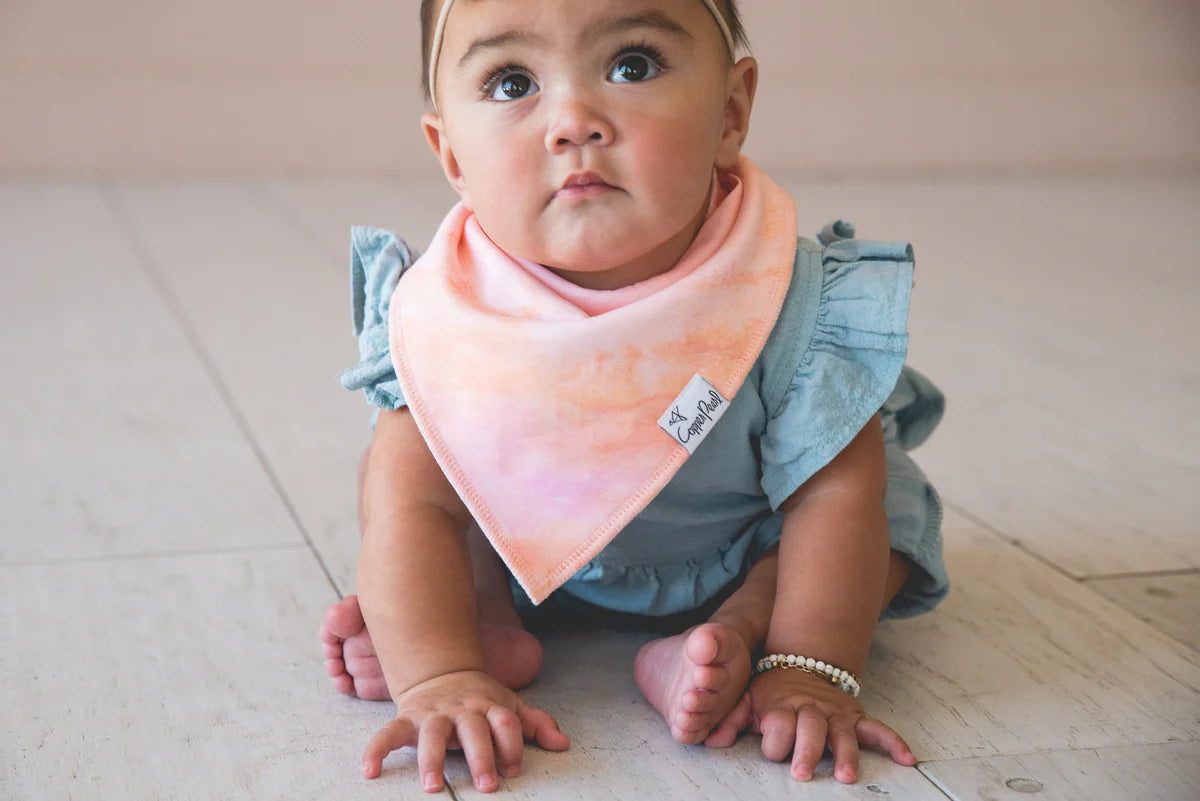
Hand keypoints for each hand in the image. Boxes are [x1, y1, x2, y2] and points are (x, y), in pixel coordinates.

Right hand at [361, 669, 569, 792]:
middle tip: (487, 785)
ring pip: (433, 734)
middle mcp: (462, 709)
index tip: (512, 769)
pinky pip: (388, 732)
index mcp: (489, 705)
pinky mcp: (408, 719)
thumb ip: (535, 724)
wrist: (441, 670)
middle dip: (481, 757)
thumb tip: (563, 744)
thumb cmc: (480, 697)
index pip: (506, 722)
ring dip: (432, 760)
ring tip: (433, 787)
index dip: (511, 745)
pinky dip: (376, 749)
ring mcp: (434, 713)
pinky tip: (369, 770)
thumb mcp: (510, 705)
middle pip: (474, 730)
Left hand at [711, 668, 914, 782]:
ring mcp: (836, 714)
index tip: (771, 749)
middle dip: (806, 750)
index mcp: (783, 706)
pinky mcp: (855, 717)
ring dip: (845, 755)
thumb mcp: (747, 699)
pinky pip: (877, 729)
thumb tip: (710, 740)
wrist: (801, 663)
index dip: (774, 739)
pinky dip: (893, 742)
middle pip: (810, 730)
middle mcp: (812, 711)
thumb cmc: (771, 690)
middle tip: (801, 771)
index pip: (778, 726)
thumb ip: (731, 719)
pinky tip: (907, 758)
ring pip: (843, 734)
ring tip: (845, 775)